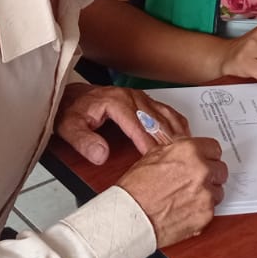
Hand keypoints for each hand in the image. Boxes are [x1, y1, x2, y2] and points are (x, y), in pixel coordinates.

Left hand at [54, 83, 189, 163]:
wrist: (71, 97)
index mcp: (116, 102)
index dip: (150, 144)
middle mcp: (131, 97)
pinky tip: (183, 137)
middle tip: (181, 160)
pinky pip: (166, 111)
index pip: (139, 126)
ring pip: (165, 115)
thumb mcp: (69, 128)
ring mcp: (139, 97)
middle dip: (169, 141)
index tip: (159, 160)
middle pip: (157, 121)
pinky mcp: (143, 100)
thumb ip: (83, 142)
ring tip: (188, 151)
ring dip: (177, 132)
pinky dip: (177, 124)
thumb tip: (101, 155)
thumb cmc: (71, 112)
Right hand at [117, 137, 227, 246]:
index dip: (208, 155)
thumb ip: (176, 151)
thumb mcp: (153, 156)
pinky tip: (185, 209)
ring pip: (218, 190)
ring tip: (187, 197)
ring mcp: (206, 193)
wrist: (131, 216)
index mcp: (189, 152)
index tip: (206, 160)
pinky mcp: (206, 214)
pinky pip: (212, 209)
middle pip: (220, 169)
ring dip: (207, 193)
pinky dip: (201, 210)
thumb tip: (185, 149)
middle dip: (210, 174)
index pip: (214, 148)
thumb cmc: (136, 189)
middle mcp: (201, 170)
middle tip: (196, 181)